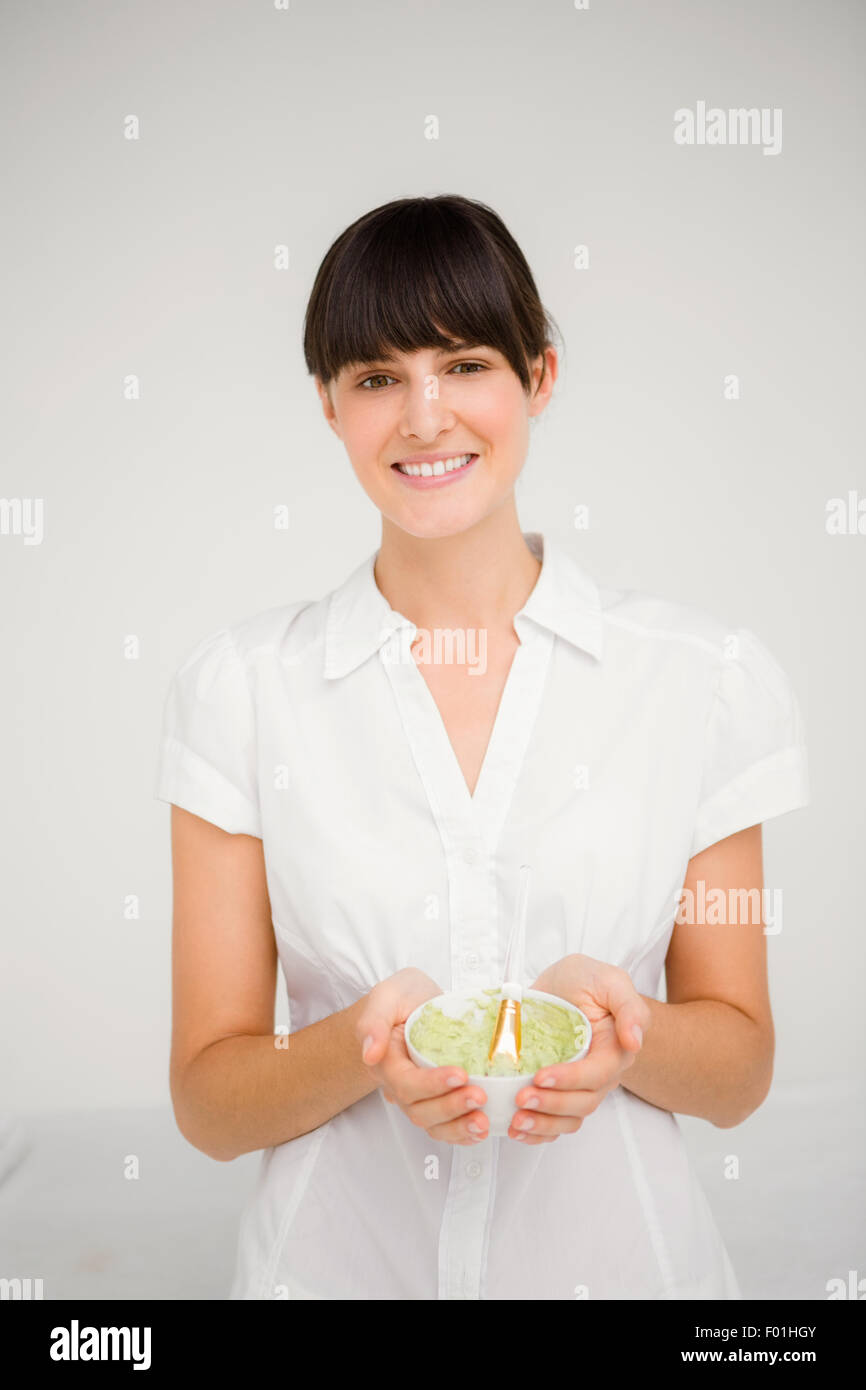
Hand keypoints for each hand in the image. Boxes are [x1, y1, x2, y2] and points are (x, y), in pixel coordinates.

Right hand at [354, 968, 490, 1145]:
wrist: (415, 1002)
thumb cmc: (403, 997)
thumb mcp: (388, 996)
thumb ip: (375, 1021)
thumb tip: (369, 1053)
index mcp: (386, 1062)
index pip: (405, 1082)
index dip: (432, 1084)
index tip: (461, 1074)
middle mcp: (400, 1085)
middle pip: (419, 1110)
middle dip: (450, 1108)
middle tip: (479, 1096)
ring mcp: (418, 1096)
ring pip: (432, 1124)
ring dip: (458, 1128)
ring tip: (483, 1122)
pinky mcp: (436, 1099)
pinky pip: (444, 1127)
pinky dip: (462, 1134)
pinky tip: (480, 1131)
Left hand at [508, 954, 650, 1144]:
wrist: (568, 986)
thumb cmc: (589, 981)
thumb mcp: (609, 981)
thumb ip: (629, 1007)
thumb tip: (635, 1041)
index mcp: (614, 1049)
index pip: (597, 1074)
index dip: (571, 1080)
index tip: (542, 1076)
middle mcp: (599, 1074)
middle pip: (583, 1102)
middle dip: (552, 1104)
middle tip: (522, 1097)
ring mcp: (579, 1086)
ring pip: (569, 1118)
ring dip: (543, 1124)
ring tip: (517, 1120)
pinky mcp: (560, 1091)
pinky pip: (555, 1122)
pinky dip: (537, 1132)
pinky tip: (517, 1131)